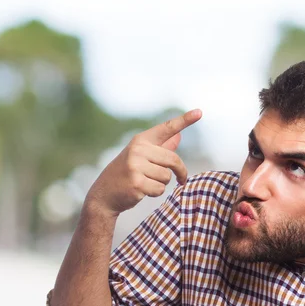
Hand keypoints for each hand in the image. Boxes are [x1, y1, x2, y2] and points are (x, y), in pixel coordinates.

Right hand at [85, 109, 201, 216]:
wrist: (104, 194)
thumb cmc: (127, 174)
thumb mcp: (142, 157)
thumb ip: (162, 148)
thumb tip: (179, 136)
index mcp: (141, 140)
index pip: (167, 128)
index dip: (185, 120)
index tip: (200, 112)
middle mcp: (138, 150)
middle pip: (173, 160)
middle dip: (179, 172)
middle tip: (181, 179)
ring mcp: (135, 166)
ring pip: (166, 176)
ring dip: (162, 184)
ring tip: (146, 182)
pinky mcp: (136, 182)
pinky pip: (160, 189)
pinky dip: (155, 193)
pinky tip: (142, 191)